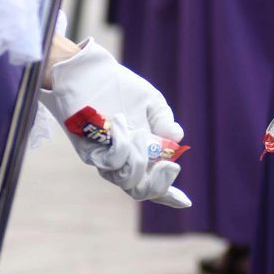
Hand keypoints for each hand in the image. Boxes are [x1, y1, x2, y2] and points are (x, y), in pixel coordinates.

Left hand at [40, 38, 189, 207]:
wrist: (88, 72)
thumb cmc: (119, 86)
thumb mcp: (150, 102)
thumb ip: (164, 122)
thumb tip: (177, 139)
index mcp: (142, 152)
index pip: (154, 181)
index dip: (169, 195)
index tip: (185, 201)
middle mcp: (123, 160)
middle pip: (142, 191)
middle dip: (160, 182)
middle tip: (170, 164)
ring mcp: (106, 158)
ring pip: (128, 181)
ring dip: (140, 158)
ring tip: (138, 130)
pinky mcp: (89, 152)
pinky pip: (112, 161)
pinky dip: (122, 144)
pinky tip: (120, 121)